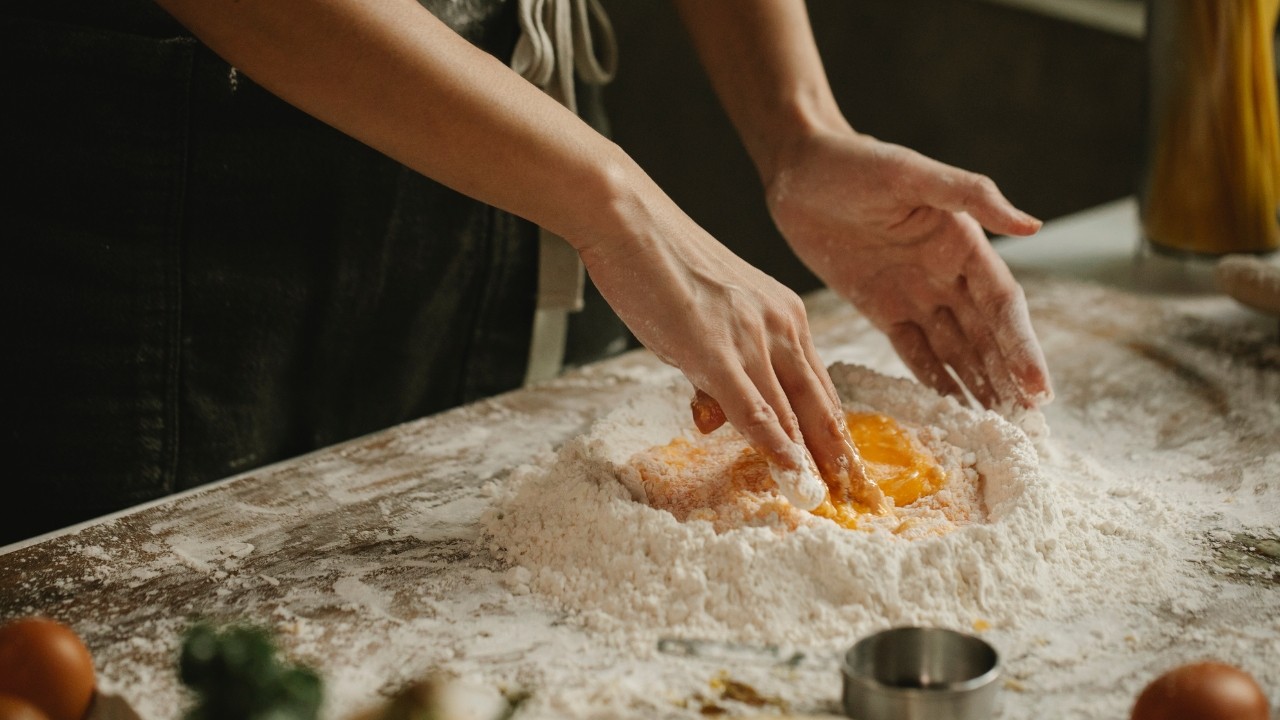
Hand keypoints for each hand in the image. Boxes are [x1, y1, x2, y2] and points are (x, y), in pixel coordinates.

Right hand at [578, 196, 883, 510]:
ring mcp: (752, 338)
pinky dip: (775, 447)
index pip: (820, 386)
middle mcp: (781, 325)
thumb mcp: (706, 318)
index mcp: (785, 314)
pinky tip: (791, 474)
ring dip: (811, 461)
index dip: (834, 432)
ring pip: (792, 413)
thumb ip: (717, 367)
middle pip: (820, 404)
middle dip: (839, 455)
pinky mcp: (718, 351)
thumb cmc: (662, 263)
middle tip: (858, 496)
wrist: (630, 220)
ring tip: (829, 499)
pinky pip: (755, 410)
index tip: (846, 468)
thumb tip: (715, 415)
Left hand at [765, 128, 1052, 409]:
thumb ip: (970, 196)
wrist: (797, 170)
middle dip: (1009, 380)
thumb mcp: (911, 172)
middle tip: (1028, 429)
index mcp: (964, 243)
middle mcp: (947, 273)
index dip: (1022, 348)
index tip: (1038, 390)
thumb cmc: (855, 162)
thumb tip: (1033, 226)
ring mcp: (916, 294)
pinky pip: (914, 352)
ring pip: (956, 350)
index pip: (1003, 306)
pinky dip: (935, 381)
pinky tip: (952, 411)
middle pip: (987, 337)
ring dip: (979, 387)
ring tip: (998, 430)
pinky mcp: (881, 308)